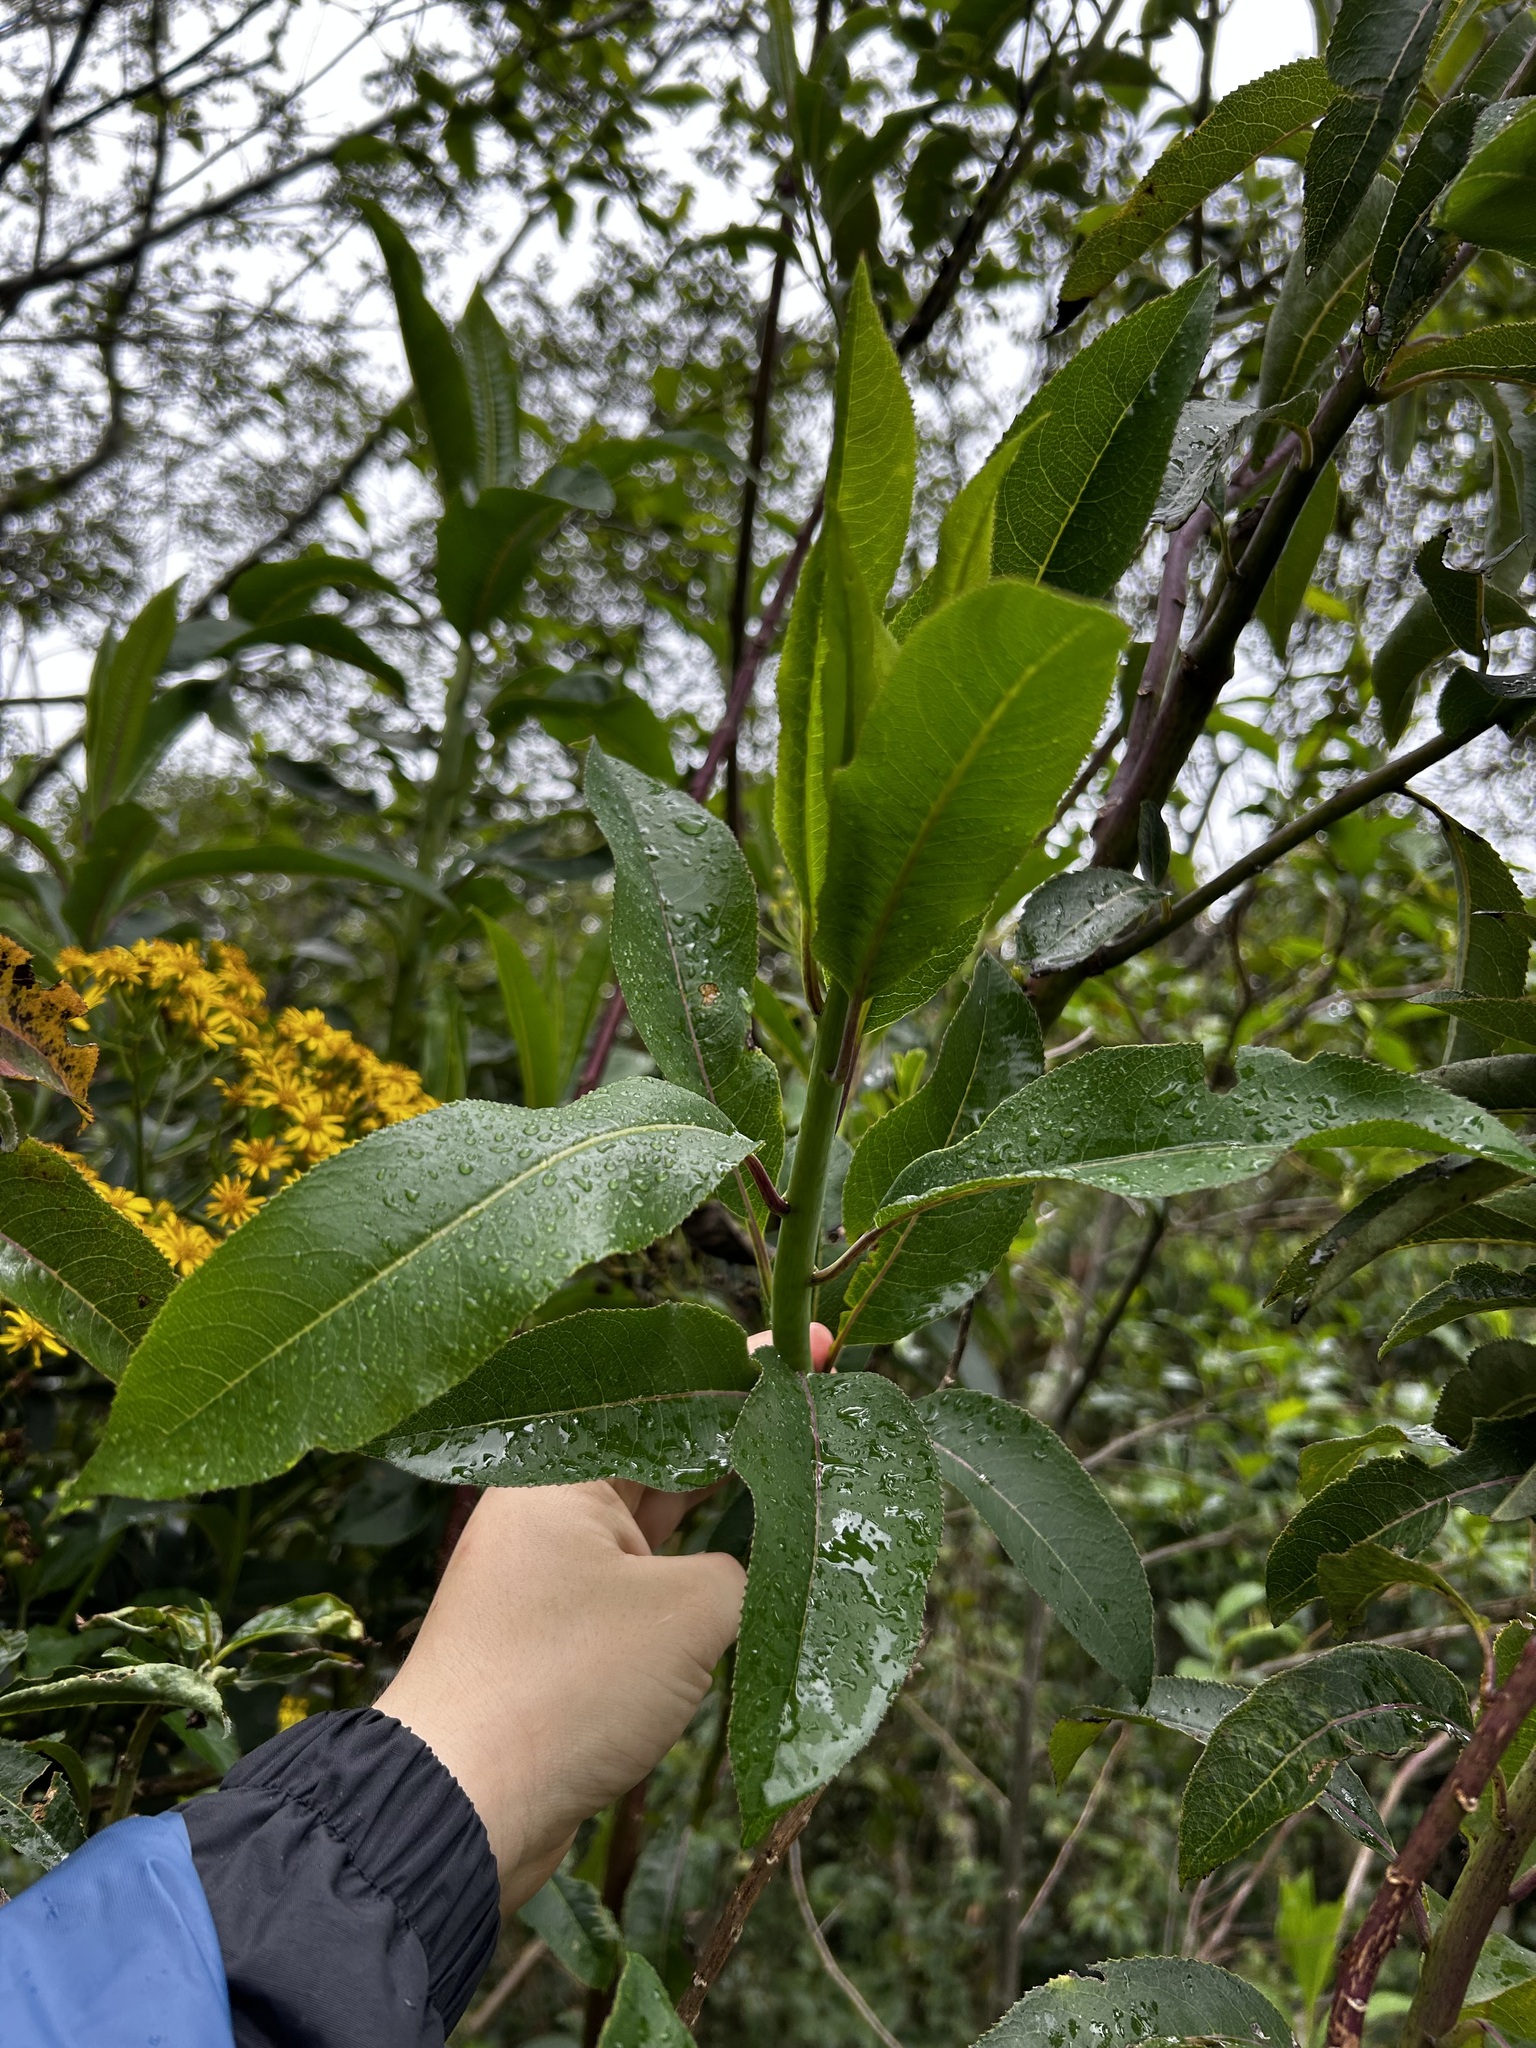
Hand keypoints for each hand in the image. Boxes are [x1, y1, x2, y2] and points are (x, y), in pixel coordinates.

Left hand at [375, 1321, 831, 1904]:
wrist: (461, 1810)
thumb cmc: (565, 1684)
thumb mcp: (688, 1611)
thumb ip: (748, 1568)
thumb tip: (763, 1569)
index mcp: (560, 1466)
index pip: (670, 1396)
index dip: (749, 1372)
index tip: (813, 1346)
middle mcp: (550, 1505)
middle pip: (666, 1450)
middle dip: (745, 1437)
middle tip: (826, 1410)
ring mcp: (555, 1571)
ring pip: (660, 1521)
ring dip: (727, 1513)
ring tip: (808, 1482)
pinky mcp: (563, 1634)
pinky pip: (647, 1583)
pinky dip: (699, 1578)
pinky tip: (758, 1570)